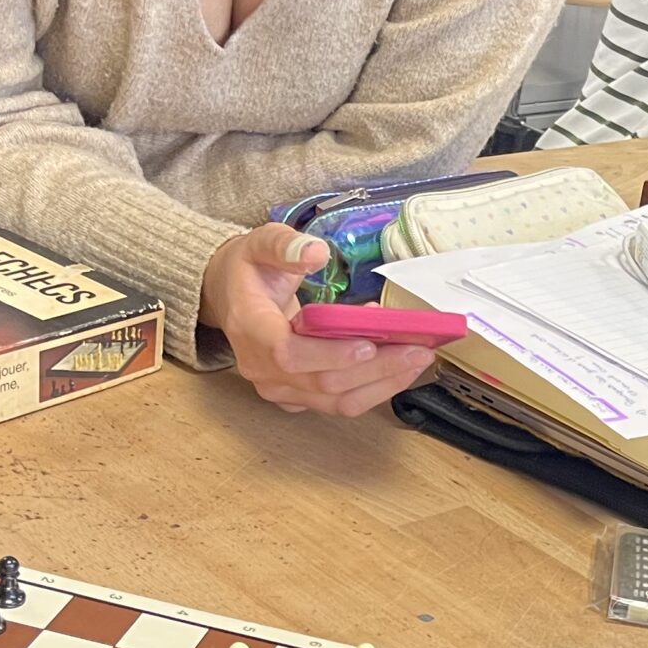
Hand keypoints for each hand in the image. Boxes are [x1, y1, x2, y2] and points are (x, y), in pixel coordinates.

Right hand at [201, 224, 437, 415]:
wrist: (230, 297)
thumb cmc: (248, 271)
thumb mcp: (260, 243)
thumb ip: (285, 246)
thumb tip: (315, 253)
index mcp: (250, 330)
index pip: (289, 354)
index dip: (330, 355)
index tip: (369, 344)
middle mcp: (262, 369)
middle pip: (324, 383)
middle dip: (376, 368)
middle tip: (417, 348)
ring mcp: (280, 388)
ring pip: (337, 401)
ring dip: (383, 383)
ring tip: (418, 358)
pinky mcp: (298, 396)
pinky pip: (339, 403)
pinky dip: (374, 388)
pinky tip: (400, 367)